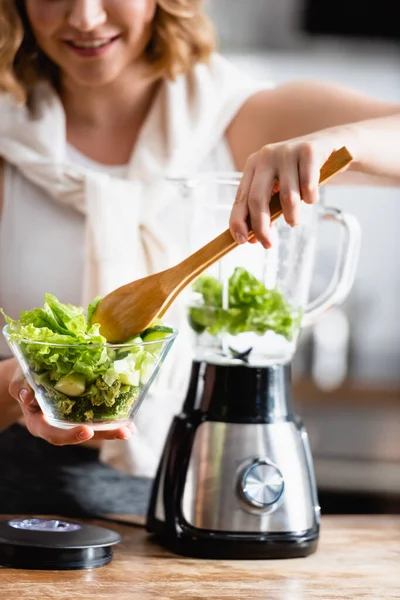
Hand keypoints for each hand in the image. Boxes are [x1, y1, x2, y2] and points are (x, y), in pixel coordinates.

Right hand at [8, 363, 134, 445]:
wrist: (29, 377)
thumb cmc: (23, 379)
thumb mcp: (19, 381)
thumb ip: (21, 387)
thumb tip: (27, 394)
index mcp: (39, 422)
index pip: (53, 434)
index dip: (70, 434)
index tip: (86, 430)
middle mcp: (57, 425)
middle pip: (80, 435)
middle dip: (103, 434)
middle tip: (122, 432)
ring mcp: (70, 420)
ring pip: (93, 429)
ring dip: (113, 430)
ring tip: (130, 430)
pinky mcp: (82, 411)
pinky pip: (97, 417)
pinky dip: (113, 419)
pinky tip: (129, 419)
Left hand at [229, 137, 345, 247]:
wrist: (330, 145)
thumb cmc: (299, 173)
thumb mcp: (278, 187)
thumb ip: (265, 209)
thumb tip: (253, 239)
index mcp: (253, 165)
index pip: (241, 197)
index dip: (239, 221)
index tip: (242, 241)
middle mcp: (266, 156)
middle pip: (257, 198)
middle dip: (261, 226)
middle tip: (268, 244)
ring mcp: (287, 152)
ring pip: (287, 197)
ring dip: (291, 216)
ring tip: (294, 221)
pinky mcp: (308, 151)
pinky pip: (308, 187)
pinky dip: (311, 199)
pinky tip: (311, 197)